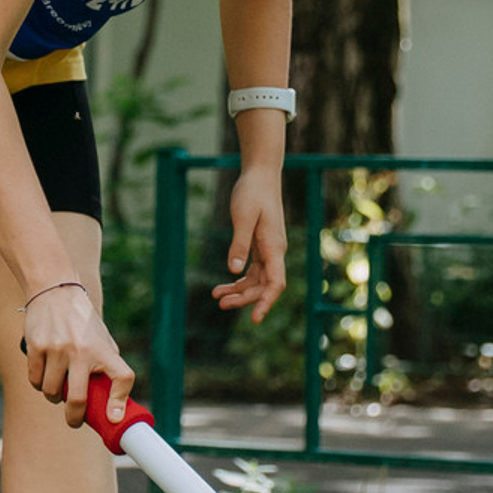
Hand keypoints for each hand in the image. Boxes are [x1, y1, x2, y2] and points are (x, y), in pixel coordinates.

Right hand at [21, 280, 133, 426]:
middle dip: (75, 418)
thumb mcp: (101, 337)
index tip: (113, 418)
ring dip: (54, 397)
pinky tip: (43, 376)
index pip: (122, 377)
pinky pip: (35, 380)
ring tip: (57, 388)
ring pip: (51, 392)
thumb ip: (107, 363)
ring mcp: (57, 349)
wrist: (55, 290)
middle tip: (74, 421)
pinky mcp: (36, 347)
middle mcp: (81, 350)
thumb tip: (112, 399)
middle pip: (78, 399)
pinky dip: (39, 384)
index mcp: (103, 349)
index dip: (119, 402)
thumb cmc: (81, 321)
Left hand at [211, 165, 287, 322]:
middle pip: (264, 285)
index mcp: (274, 246)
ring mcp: (269, 249)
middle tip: (220, 303)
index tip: (254, 318)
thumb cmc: (252, 192)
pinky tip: (224, 284)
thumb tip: (234, 271)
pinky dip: (239, 278)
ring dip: (239, 290)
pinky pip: (253, 269)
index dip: (266, 302)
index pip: (275, 282)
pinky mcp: (261, 244)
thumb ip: (239, 244)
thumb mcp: (242, 217)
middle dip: (245, 298)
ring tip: (216, 296)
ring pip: (257, 279)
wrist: (260, 175)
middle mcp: (275, 251)